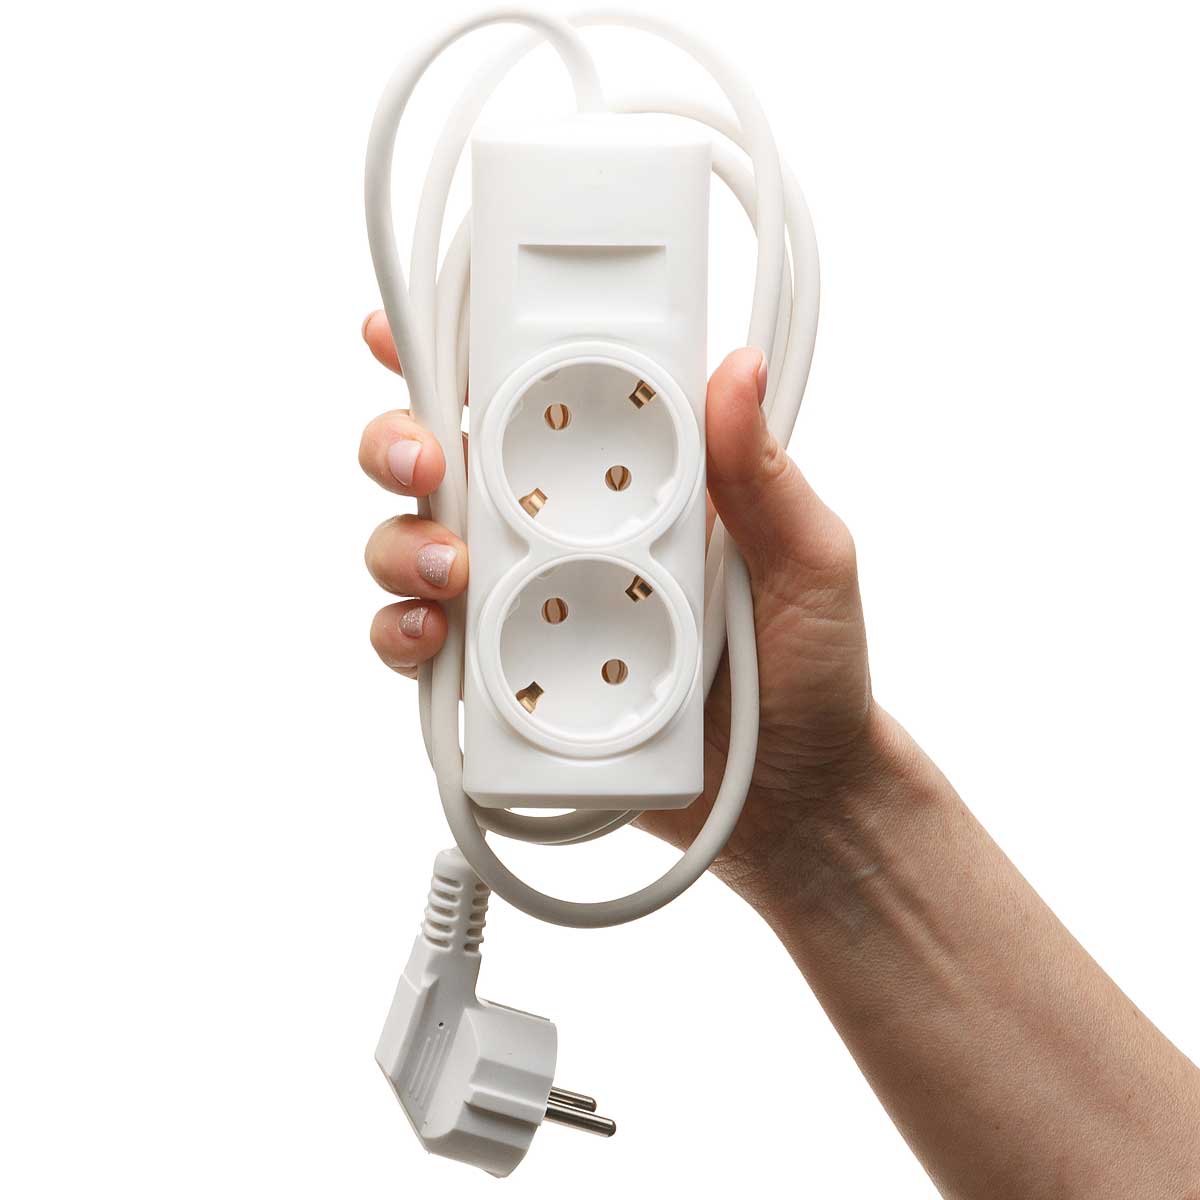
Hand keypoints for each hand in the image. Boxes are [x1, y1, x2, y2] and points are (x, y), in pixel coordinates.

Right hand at [359, 310, 880, 904]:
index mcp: (621, 481)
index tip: (410, 328)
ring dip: (399, 545)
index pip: (527, 394)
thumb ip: (766, 476)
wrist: (798, 796)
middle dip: (400, 442)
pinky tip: (432, 640)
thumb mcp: (811, 561)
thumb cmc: (811, 667)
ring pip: (410, 550)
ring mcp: (521, 608)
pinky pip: (421, 654)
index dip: (454, 350)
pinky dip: (402, 639)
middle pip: (439, 464)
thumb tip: (736, 370)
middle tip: (425, 458)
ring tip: (449, 572)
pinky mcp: (502, 688)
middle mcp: (555, 533)